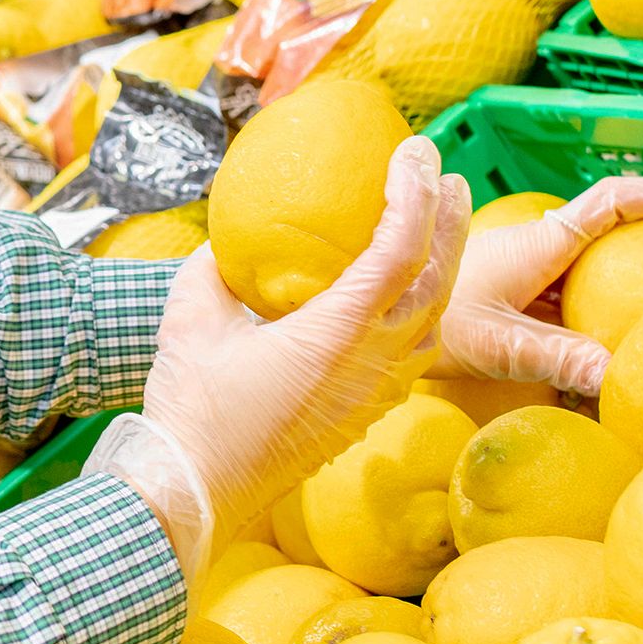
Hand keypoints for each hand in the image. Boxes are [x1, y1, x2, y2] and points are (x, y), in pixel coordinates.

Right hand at [91, 137, 469, 576]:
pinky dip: (424, 312)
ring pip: (436, 320)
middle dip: (451, 222)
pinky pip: (417, 353)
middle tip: (450, 179)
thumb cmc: (193, 408)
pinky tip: (407, 297)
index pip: (400, 249)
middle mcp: (374, 362)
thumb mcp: (191, 319)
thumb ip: (214, 270)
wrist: (197, 492)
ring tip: (442, 228)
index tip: (417, 152)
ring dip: (445, 268)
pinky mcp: (369, 412)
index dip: (416, 193)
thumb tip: (226, 242)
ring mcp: (377, 391)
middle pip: (438, 281)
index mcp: (339, 332)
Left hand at [435, 176, 642, 394]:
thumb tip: (616, 376)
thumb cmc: (437, 325)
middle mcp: (545, 246)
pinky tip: (625, 337)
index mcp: (543, 244)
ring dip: (637, 268)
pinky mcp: (529, 289)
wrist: (387, 322)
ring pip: (600, 258)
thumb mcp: (500, 345)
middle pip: (618, 223)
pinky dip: (609, 302)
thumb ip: (557, 358)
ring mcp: (538, 266)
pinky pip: (581, 288)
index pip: (614, 202)